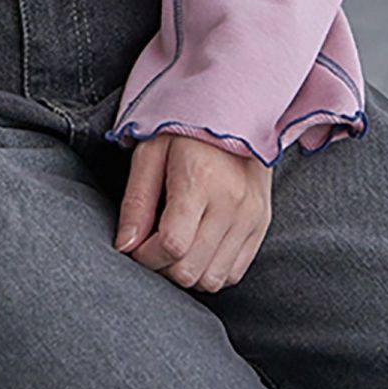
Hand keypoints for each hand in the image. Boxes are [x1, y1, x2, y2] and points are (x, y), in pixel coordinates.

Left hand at [113, 131, 272, 291]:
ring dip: (187, 272)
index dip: (146, 256)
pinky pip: (234, 272)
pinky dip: (210, 269)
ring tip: (175, 246)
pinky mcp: (262, 224)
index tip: (136, 245)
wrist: (234, 109)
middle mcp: (232, 203)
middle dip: (163, 267)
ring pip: (213, 279)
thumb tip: (125, 247)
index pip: (172, 245)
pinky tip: (197, 246)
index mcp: (199, 180)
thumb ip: (136, 202)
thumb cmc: (183, 128)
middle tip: (151, 246)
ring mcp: (251, 217)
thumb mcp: (150, 153)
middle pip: (192, 270)